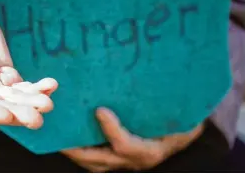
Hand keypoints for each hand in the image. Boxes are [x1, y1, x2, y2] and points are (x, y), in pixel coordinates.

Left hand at [62, 108, 202, 171]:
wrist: (187, 133)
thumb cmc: (182, 120)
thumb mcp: (179, 115)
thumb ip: (165, 105)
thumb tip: (153, 81)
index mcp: (150, 150)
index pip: (126, 145)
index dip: (112, 129)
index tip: (100, 111)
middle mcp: (136, 160)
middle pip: (100, 161)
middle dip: (77, 150)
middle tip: (58, 136)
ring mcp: (126, 162)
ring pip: (95, 163)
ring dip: (75, 152)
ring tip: (57, 137)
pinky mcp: (120, 158)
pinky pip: (97, 159)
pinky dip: (82, 150)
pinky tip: (69, 136)